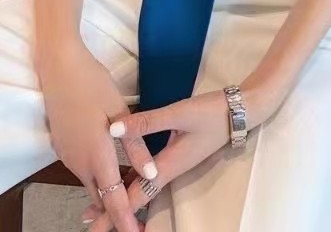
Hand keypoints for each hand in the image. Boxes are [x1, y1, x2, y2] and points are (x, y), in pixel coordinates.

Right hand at [36, 39, 156, 231]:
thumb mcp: (119, 111)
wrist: (58, 66)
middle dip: (115, 211)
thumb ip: (136, 145)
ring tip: (125, 196)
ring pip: (90, 182)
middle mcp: (78, 162)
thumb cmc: (92, 84)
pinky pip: (81, 168)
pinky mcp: (61, 145)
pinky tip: (108, 168)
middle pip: (100, 195)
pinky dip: (96, 175)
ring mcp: (66, 154)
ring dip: (106, 192)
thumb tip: (152, 175)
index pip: (113, 199)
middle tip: (135, 219)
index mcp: (96, 156)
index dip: (125, 220)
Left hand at [81, 78, 277, 230]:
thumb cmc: (210, 113)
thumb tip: (113, 129)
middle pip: (138, 197)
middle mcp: (170, 169)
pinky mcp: (176, 154)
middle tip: (90, 222)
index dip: (115, 210)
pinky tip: (125, 178)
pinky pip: (150, 174)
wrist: (239, 111)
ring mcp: (174, 163)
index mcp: (168, 165)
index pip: (137, 195)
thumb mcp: (179, 113)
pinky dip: (134, 180)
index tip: (96, 224)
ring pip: (143, 186)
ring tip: (100, 205)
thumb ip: (147, 122)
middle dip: (114, 210)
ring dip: (122, 195)